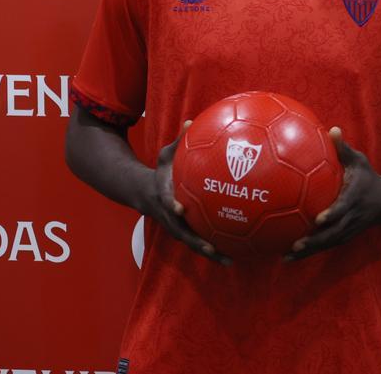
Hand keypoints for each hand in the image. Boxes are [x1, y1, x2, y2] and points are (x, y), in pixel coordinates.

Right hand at [144, 120, 230, 264]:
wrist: (143, 194)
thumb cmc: (159, 172)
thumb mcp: (165, 155)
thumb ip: (179, 140)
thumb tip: (192, 120)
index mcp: (165, 199)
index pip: (167, 204)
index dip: (172, 208)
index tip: (180, 209)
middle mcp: (171, 218)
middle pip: (183, 234)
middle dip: (197, 243)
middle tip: (214, 249)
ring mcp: (178, 228)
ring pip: (193, 243)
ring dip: (209, 253)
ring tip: (230, 261)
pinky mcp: (186, 231)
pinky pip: (202, 240)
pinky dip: (216, 247)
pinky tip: (237, 252)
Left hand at [286, 127, 380, 260]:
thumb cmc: (369, 177)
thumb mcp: (360, 161)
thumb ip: (344, 148)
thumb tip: (332, 129)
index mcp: (354, 199)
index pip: (343, 208)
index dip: (332, 214)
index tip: (318, 219)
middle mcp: (352, 217)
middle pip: (334, 233)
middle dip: (315, 241)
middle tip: (296, 244)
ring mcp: (349, 230)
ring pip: (328, 243)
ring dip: (309, 252)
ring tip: (287, 256)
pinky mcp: (345, 236)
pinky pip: (327, 246)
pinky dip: (310, 253)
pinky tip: (290, 257)